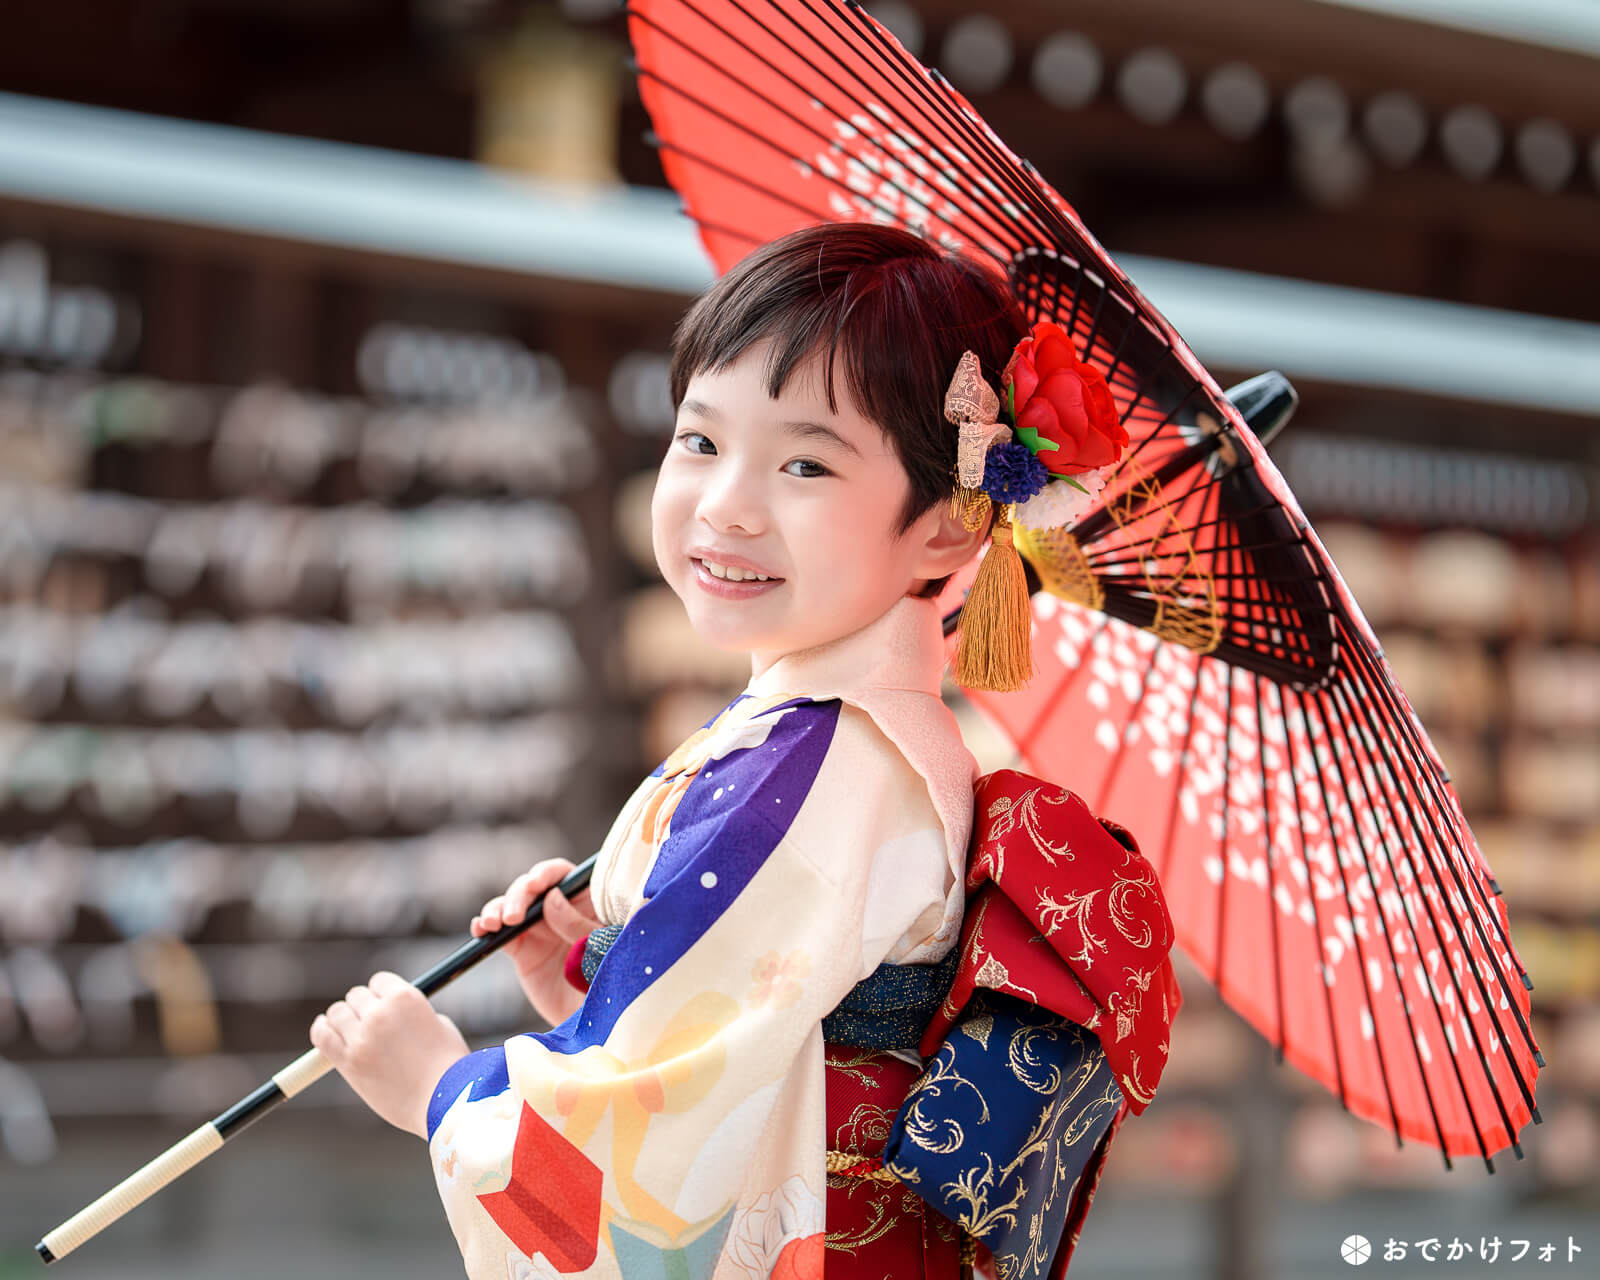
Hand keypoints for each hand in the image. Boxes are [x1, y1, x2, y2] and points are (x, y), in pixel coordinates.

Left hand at [310, 971, 468, 1138]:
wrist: (445, 1102)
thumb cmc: (449, 1067)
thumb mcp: (439, 1026)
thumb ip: (413, 1014)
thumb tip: (394, 1013)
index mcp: (405, 998)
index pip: (379, 981)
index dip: (382, 993)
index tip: (383, 1004)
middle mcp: (380, 1013)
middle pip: (356, 996)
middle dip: (363, 1006)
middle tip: (370, 1022)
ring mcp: (362, 1038)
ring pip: (337, 1012)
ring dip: (342, 1018)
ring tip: (349, 1030)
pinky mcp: (349, 1062)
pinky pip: (322, 1036)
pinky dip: (322, 1030)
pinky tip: (325, 1029)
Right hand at [473, 858, 600, 1026]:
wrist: (599, 1024)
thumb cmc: (614, 982)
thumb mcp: (602, 951)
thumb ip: (578, 925)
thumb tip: (551, 898)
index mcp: (590, 903)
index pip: (567, 876)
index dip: (548, 874)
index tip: (535, 883)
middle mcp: (563, 911)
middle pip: (535, 888)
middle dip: (519, 895)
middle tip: (512, 917)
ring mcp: (542, 929)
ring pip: (514, 905)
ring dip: (498, 908)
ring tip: (493, 924)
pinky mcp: (524, 951)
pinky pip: (502, 934)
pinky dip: (485, 926)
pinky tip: (481, 929)